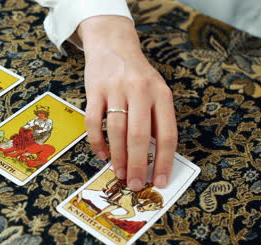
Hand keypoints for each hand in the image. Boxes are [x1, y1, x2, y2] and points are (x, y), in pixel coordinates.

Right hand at [77, 16, 177, 190]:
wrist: (113, 44)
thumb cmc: (137, 75)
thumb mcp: (156, 91)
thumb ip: (157, 119)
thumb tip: (155, 157)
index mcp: (161, 94)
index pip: (167, 134)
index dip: (165, 161)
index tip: (160, 181)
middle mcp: (140, 91)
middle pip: (140, 136)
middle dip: (138, 165)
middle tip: (135, 184)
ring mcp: (115, 90)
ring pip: (116, 131)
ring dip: (117, 157)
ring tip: (119, 173)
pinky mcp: (94, 90)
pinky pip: (93, 122)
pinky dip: (97, 142)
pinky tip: (101, 154)